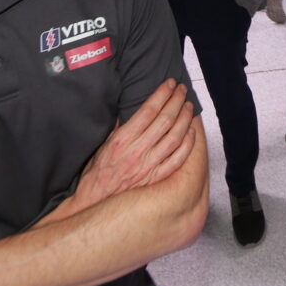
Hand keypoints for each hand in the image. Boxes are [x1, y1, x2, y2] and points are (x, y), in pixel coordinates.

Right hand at [69, 79, 196, 215]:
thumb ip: (118, 127)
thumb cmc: (96, 173)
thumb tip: (128, 109)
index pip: (148, 111)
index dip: (161, 94)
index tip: (169, 84)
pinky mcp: (156, 179)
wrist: (95, 201)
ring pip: (174, 138)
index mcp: (122, 140)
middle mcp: (137, 151)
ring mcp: (149, 166)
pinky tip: (191, 133)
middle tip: (182, 90)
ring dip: (184, 119)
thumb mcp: (102, 144)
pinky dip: (187, 145)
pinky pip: (177, 160)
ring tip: (189, 106)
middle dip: (176, 101)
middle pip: (164, 120)